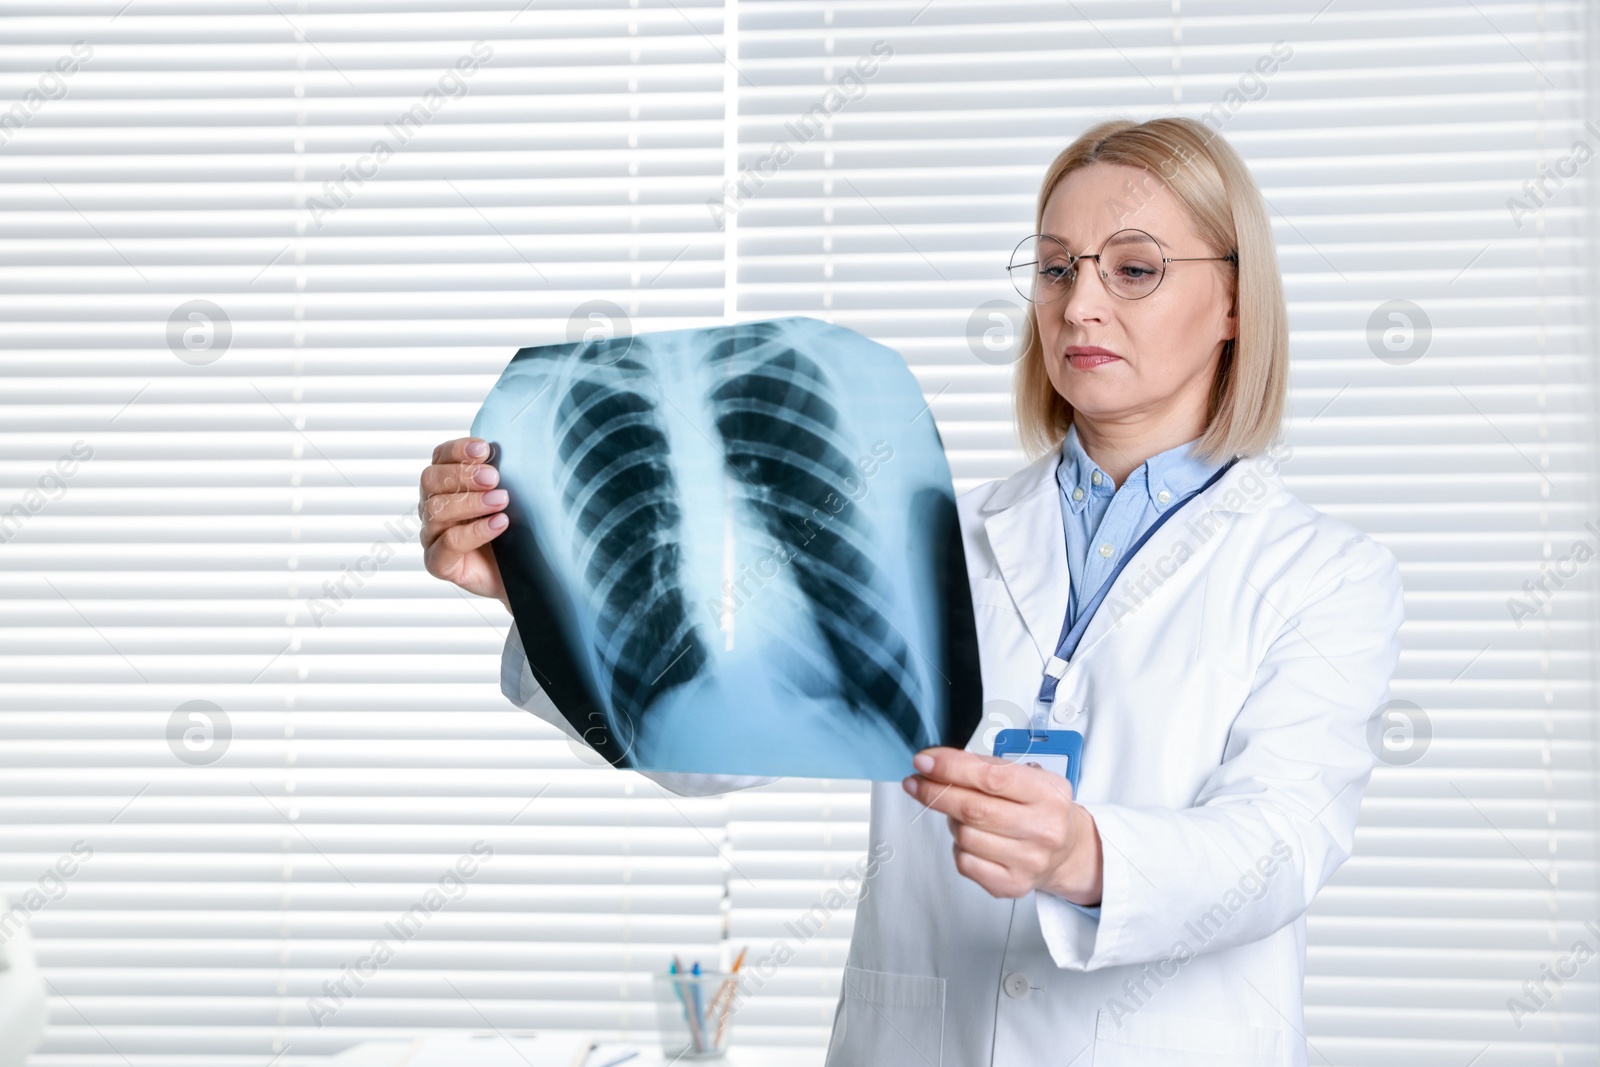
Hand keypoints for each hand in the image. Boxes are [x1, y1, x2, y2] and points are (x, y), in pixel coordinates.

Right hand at [419, 436, 510, 609]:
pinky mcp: (439, 562)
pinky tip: (499, 523)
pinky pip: (448, 544)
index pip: (440, 457)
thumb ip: (501, 474)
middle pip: (431, 480)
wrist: (521, 573)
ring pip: (437, 510)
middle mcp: (433, 506)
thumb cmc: (512, 531)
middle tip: (495, 478)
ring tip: (503, 500)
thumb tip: (513, 448)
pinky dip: (474, 531)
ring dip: (471, 502)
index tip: (485, 448)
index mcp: (445, 484)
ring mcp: (432, 535)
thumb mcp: (510, 496)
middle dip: (464, 475)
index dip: (458, 450)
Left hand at [902, 747, 1102, 904]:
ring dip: (952, 821)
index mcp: (1049, 794)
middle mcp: (1043, 829)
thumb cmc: (1042, 809)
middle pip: (973, 809)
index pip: (992, 778)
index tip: (925, 761)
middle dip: (936, 792)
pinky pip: (965, 862)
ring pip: (965, 836)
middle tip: (917, 782)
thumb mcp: (1028, 777)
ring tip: (964, 815)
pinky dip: (960, 847)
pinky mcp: (1013, 884)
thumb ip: (985, 767)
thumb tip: (937, 763)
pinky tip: (973, 839)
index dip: (951, 768)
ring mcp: (1029, 861)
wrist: (1068, 851)